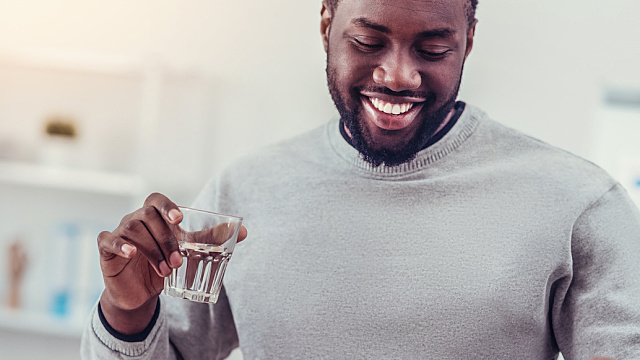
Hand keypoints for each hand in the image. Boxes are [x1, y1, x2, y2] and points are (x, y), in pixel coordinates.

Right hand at [97, 193, 246, 333]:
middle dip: (166, 239)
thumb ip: (211, 239)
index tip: (180, 219)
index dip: (167, 206)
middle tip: (178, 261)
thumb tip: (245, 232)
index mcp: (154, 215)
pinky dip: (121, 245)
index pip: (156, 200)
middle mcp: (135, 219)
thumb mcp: (187, 250)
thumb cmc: (163, 263)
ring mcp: (120, 232)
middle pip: (147, 216)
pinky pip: (108, 240)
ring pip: (133, 229)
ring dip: (152, 249)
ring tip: (166, 270)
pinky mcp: (106, 249)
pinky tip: (132, 253)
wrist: (140, 292)